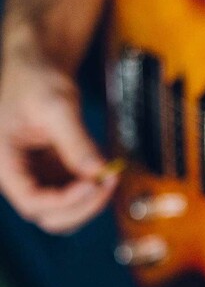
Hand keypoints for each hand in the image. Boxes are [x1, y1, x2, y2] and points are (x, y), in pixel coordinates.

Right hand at [0, 55, 115, 233]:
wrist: (39, 69)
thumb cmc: (36, 81)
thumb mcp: (56, 106)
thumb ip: (76, 141)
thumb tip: (97, 172)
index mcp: (4, 161)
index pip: (31, 200)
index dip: (63, 201)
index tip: (92, 184)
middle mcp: (20, 176)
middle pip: (50, 217)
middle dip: (83, 206)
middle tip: (108, 182)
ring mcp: (40, 178)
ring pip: (66, 213)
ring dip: (92, 203)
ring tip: (111, 175)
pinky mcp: (58, 175)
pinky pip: (78, 197)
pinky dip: (96, 191)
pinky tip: (108, 171)